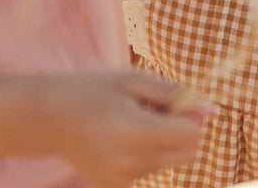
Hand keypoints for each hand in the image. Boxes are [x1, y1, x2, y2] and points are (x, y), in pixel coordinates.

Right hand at [40, 69, 208, 187]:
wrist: (47, 117)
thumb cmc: (93, 90)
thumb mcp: (134, 80)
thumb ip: (175, 95)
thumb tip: (211, 110)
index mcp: (138, 132)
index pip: (194, 134)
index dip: (190, 115)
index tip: (171, 102)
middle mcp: (131, 162)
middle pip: (189, 153)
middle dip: (183, 131)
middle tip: (153, 110)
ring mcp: (122, 180)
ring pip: (171, 162)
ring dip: (163, 142)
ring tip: (130, 123)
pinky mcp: (115, 187)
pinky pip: (150, 170)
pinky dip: (146, 155)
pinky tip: (121, 140)